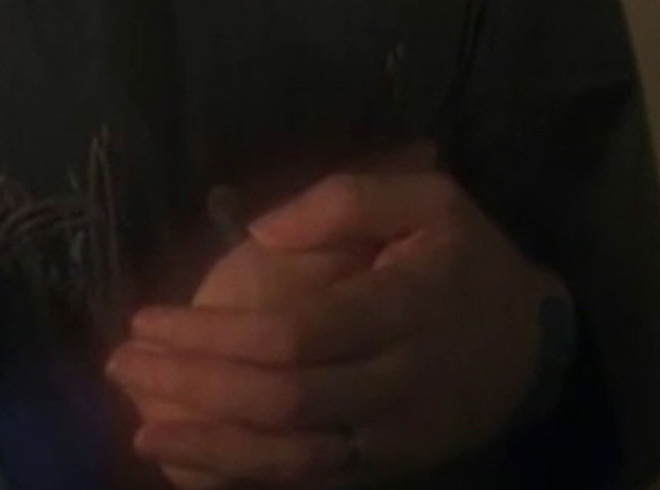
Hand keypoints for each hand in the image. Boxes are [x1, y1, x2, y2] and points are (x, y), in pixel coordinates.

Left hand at [102, 147, 556, 486]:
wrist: (537, 343)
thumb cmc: (464, 259)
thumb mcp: (425, 198)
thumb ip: (345, 199)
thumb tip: (259, 234)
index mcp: (404, 308)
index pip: (296, 335)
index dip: (215, 334)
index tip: (147, 318)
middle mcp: (398, 383)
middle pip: (284, 400)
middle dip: (194, 388)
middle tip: (122, 366)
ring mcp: (394, 437)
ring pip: (295, 458)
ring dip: (210, 448)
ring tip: (140, 431)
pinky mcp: (387, 467)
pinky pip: (312, 484)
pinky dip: (247, 482)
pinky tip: (191, 467)